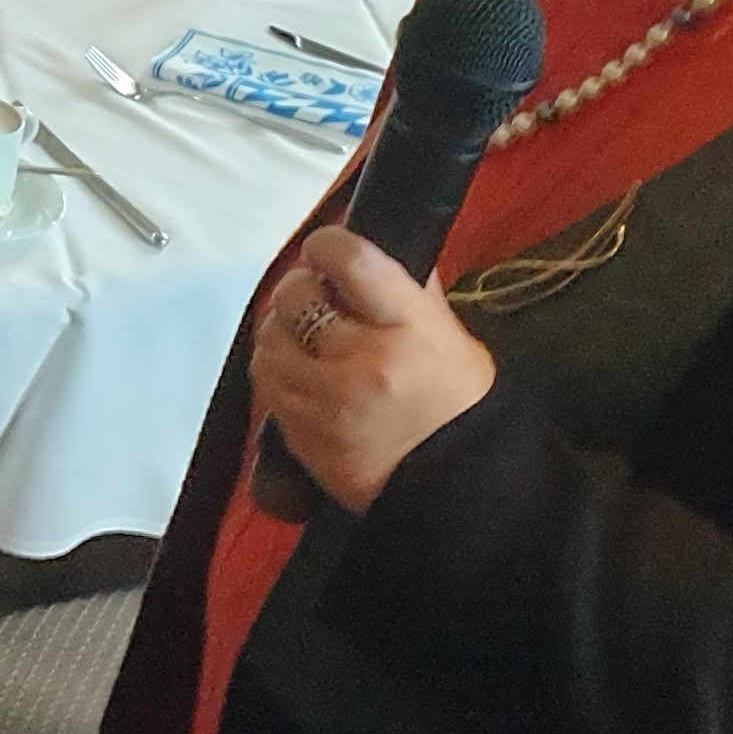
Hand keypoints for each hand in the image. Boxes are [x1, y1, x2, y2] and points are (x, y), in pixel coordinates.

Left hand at [248, 226, 495, 513]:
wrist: (463, 490)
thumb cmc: (462, 409)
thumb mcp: (452, 338)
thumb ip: (410, 291)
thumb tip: (376, 243)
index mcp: (409, 328)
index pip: (349, 260)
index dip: (327, 246)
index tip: (325, 250)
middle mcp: (363, 363)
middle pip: (295, 298)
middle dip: (298, 289)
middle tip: (311, 294)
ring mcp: (329, 406)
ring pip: (269, 345)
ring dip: (279, 333)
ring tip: (301, 337)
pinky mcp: (306, 442)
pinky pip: (269, 393)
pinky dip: (278, 377)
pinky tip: (300, 377)